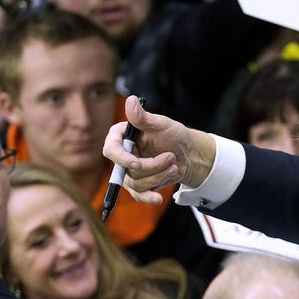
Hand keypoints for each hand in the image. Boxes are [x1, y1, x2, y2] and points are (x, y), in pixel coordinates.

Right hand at [102, 96, 217, 203]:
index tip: (136, 163)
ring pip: (136, 183)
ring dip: (159, 176)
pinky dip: (149, 197)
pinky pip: (139, 195)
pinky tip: (158, 198)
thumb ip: (143, 117)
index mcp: (121, 137)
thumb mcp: (161, 124)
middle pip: (127, 169)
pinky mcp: (138, 185)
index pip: (111, 149)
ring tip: (174, 166)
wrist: (187, 154)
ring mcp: (129, 172)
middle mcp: (122, 155)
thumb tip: (130, 99)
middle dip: (152, 167)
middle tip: (171, 158)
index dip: (121, 158)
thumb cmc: (173, 135)